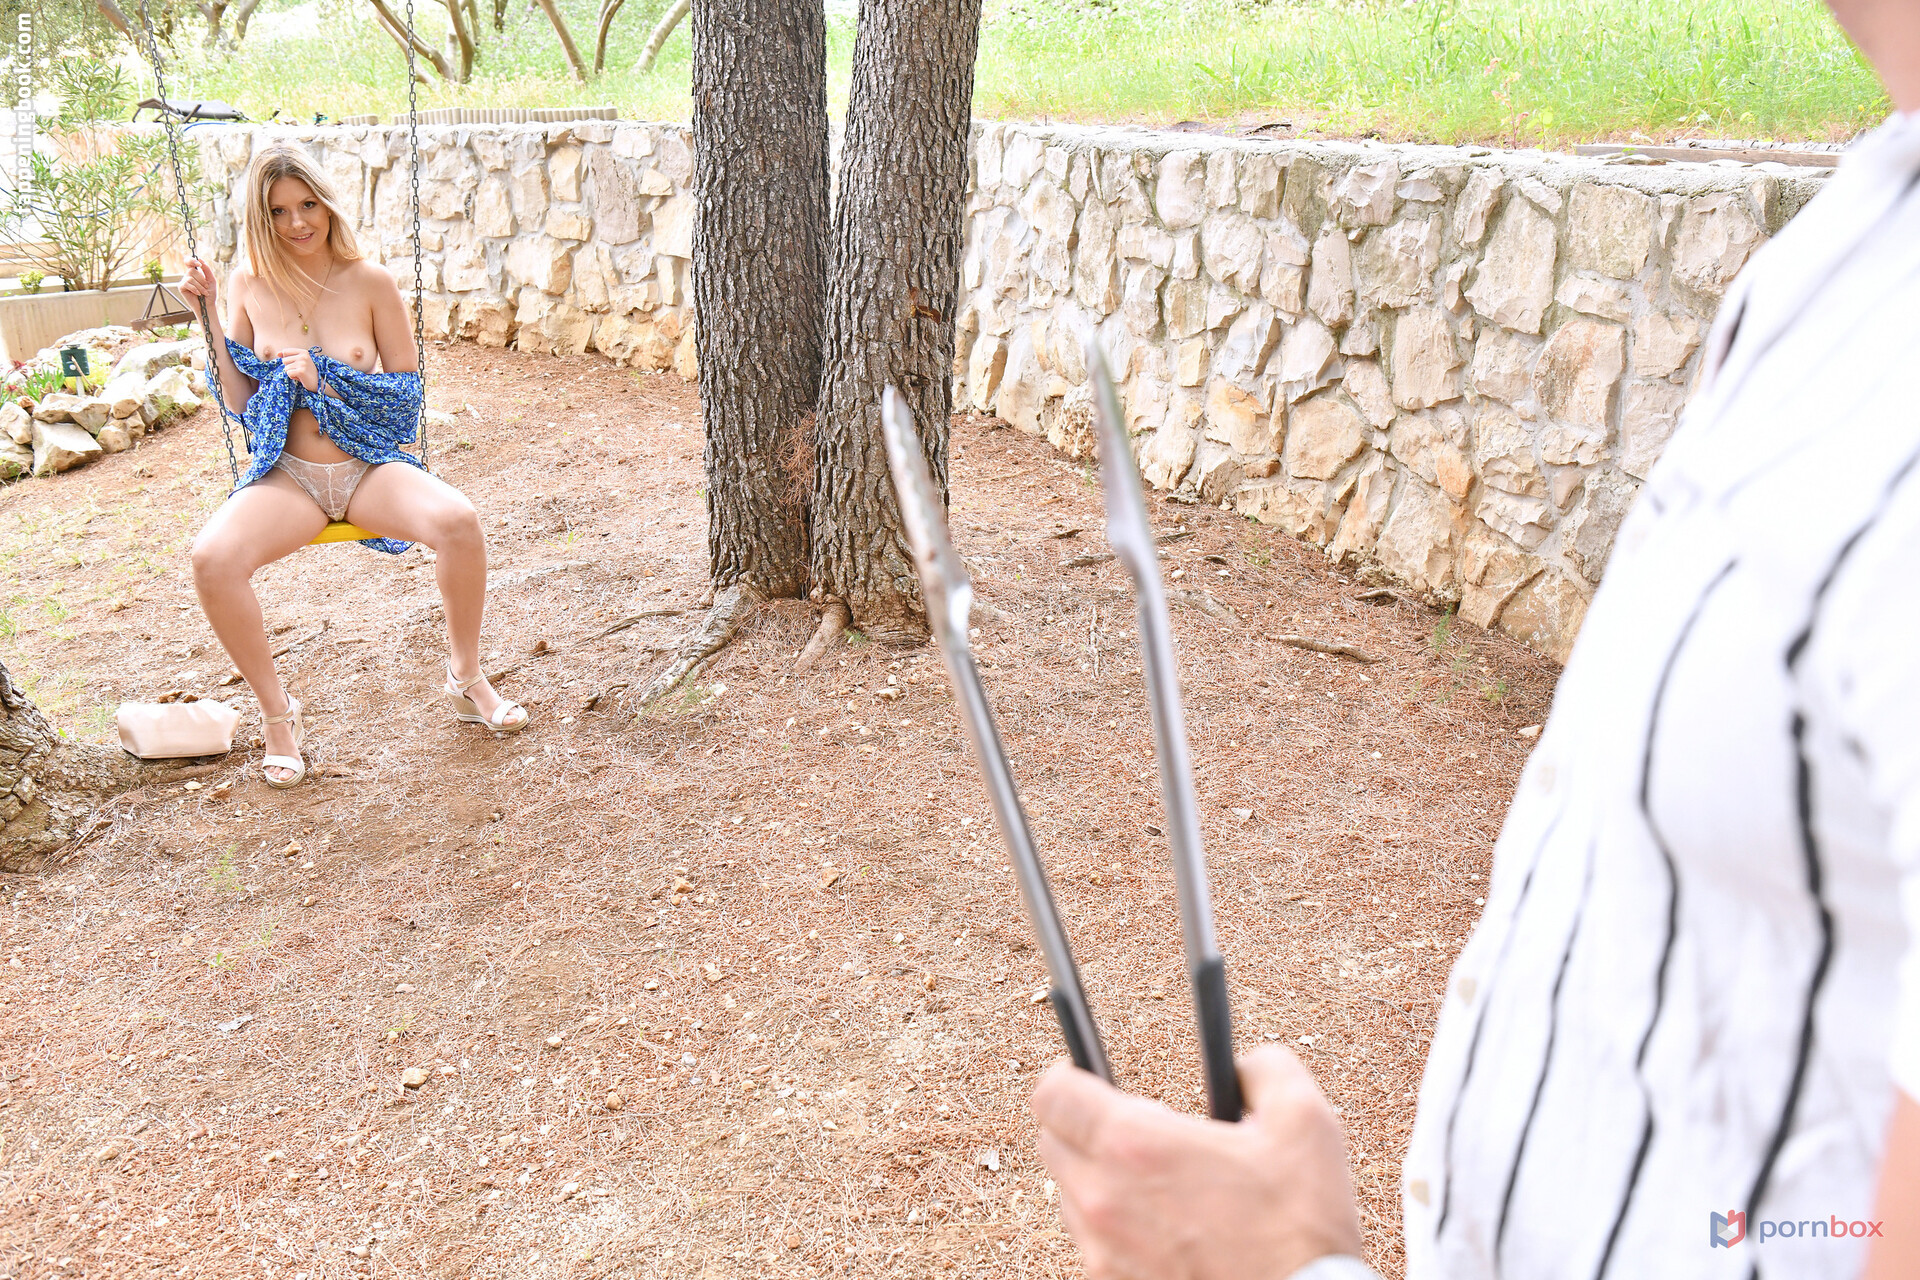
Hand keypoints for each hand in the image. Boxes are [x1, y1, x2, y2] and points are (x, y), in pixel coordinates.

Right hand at [178, 256, 216, 311]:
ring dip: (200, 286)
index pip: (189, 262)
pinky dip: (194, 289)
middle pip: (192, 271)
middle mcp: (188, 276)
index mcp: (195, 273)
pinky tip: (198, 294)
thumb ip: (207, 270)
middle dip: (201, 280)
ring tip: (204, 293)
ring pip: (190, 278)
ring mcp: (184, 281)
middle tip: (206, 288)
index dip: (192, 260)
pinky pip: (187, 284)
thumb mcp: (211, 280)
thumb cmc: (210, 293)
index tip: (199, 264)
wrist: (207, 305)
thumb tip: (200, 259)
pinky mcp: (181, 287)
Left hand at [276, 347, 319, 391]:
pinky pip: (288, 373)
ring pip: (286, 368)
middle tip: (300, 370)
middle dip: (289, 367)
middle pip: (284, 360)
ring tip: (300, 374)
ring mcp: (302, 363)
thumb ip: (289, 356)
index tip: (295, 364)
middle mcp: (303, 356)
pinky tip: (300, 377)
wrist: (319, 382)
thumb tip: (277, 353)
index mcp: (303, 352)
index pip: (285, 352)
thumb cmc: (308, 372)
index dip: (287, 359)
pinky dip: (293, 377)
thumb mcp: (300, 361)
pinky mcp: (301, 371)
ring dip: (291, 372)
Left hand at [1032, 1045, 1362, 1279]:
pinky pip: (1092, 1243)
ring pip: (1070, 1195)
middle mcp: (1104, 1199)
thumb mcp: (1303, 1122)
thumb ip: (1265, 1069)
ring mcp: (1103, 1252)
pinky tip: (1163, 1224)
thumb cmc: (1299, 1228)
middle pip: (1051, 1142)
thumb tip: (1244, 1064)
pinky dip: (1114, 1226)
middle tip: (1130, 1124)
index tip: (1083, 1071)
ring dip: (1097, 1176)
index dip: (1065, 1073)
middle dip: (1080, 1123)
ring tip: (1155, 1180)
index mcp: (1135, 1146)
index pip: (1053, 1095)